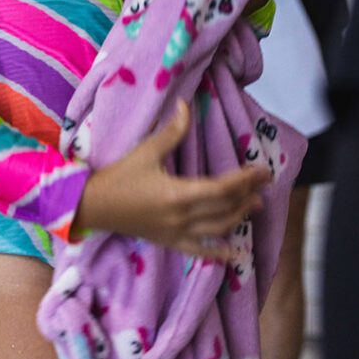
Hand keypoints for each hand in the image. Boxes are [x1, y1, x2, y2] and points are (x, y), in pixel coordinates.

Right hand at [70, 100, 269, 260]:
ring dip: (239, 216)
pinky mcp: (170, 242)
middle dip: (248, 194)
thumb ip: (171, 131)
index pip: (222, 188)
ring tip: (255, 204)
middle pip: (225, 208)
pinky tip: (234, 253)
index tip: (262, 170)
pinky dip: (219, 253)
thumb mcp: (146, 151)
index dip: (245, 179)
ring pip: (218, 229)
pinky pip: (199, 251)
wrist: (94, 206)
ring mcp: (177, 234)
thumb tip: (185, 106)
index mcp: (178, 194)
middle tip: (265, 182)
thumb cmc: (119, 176)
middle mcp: (182, 218)